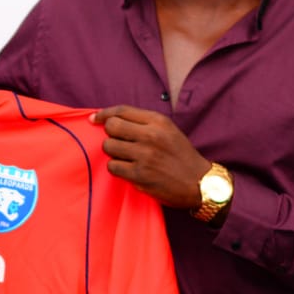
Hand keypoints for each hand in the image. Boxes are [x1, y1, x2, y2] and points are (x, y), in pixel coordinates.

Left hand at [91, 105, 210, 208]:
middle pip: (112, 127)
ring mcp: (145, 156)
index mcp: (158, 121)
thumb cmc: (180, 156)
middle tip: (118, 143)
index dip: (104, 114)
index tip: (94, 119)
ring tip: (126, 157)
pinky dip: (117, 168)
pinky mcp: (140, 175)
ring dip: (113, 153)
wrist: (199, 182)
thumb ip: (143, 123)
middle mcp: (151, 136)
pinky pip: (113, 166)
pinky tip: (128, 170)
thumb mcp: (168, 130)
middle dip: (110, 134)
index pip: (122, 111)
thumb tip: (109, 119)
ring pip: (109, 146)